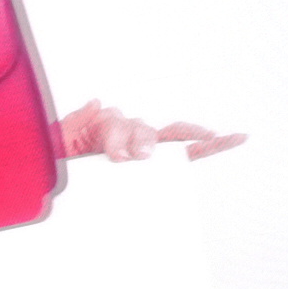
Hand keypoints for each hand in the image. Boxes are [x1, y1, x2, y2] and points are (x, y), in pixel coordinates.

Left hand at [60, 100, 245, 162]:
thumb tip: (97, 102)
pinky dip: (210, 145)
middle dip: (142, 140)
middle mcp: (124, 131)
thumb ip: (74, 121)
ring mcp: (141, 144)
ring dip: (184, 135)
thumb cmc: (56, 161)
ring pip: (166, 136)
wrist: (53, 186)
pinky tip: (234, 138)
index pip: (115, 123)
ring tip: (205, 136)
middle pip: (141, 127)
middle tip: (138, 157)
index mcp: (100, 126)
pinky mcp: (156, 161)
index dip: (118, 137)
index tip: (117, 157)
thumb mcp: (56, 141)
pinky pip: (185, 151)